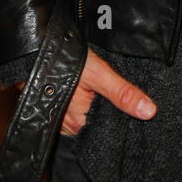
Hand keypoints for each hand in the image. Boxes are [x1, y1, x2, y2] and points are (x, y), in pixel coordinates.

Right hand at [18, 47, 156, 134]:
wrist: (31, 51)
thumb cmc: (64, 60)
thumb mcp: (98, 73)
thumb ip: (122, 93)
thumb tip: (149, 111)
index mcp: (81, 123)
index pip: (110, 130)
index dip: (125, 122)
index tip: (141, 115)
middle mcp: (69, 127)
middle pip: (99, 125)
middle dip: (112, 115)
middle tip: (126, 100)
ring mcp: (60, 120)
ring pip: (88, 119)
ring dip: (98, 109)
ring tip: (109, 95)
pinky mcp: (56, 111)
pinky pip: (77, 113)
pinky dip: (87, 106)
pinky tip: (93, 94)